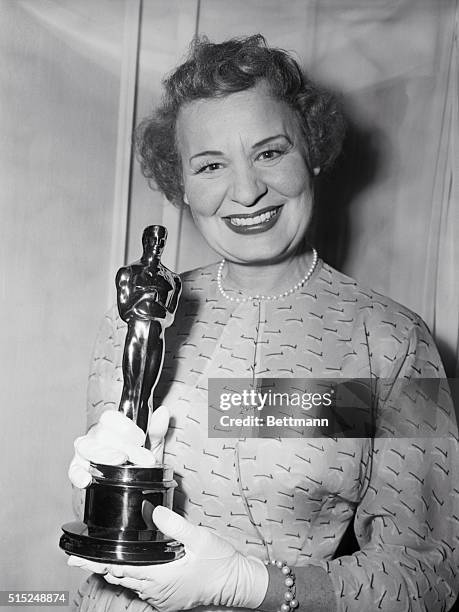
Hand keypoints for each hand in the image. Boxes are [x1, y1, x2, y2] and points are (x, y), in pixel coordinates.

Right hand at [68, 406, 168, 487]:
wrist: (134, 482)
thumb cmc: (139, 459)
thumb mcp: (151, 445)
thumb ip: (156, 430)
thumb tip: (163, 412)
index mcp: (111, 425)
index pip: (110, 418)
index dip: (126, 427)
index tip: (142, 439)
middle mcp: (95, 435)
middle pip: (102, 434)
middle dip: (125, 447)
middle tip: (144, 459)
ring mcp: (84, 452)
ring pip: (87, 447)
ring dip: (105, 455)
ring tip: (119, 461)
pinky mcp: (77, 469)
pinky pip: (73, 470)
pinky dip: (78, 474)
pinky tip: (87, 480)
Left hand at [68, 506, 268, 611]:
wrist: (235, 583)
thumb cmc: (219, 561)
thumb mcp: (200, 538)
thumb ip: (175, 525)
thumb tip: (154, 512)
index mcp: (160, 575)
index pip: (119, 568)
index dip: (96, 562)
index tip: (75, 558)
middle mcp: (156, 590)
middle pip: (119, 577)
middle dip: (101, 565)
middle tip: (82, 555)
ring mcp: (161, 597)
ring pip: (130, 584)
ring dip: (117, 571)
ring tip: (104, 558)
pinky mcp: (167, 599)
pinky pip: (142, 588)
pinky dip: (132, 577)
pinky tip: (133, 566)